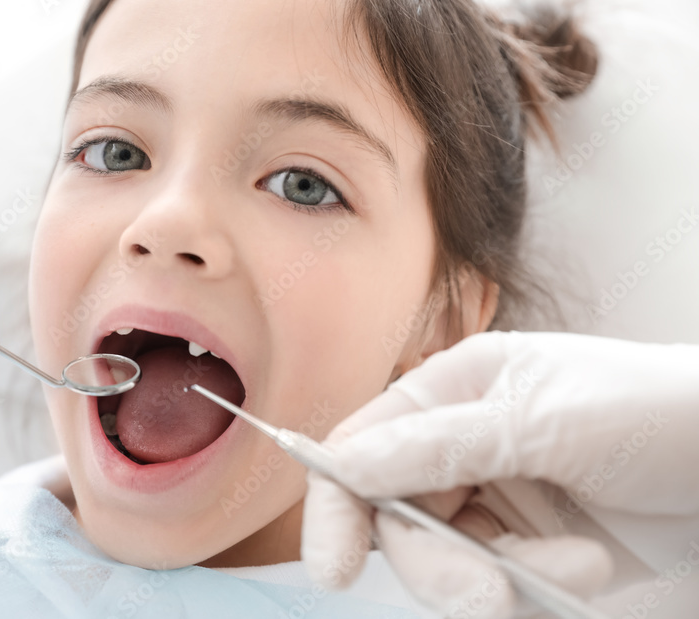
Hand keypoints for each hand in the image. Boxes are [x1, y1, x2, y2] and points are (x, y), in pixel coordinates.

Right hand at [302, 331, 698, 616]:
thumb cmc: (653, 413)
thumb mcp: (540, 421)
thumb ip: (436, 447)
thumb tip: (342, 465)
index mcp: (454, 390)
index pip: (364, 444)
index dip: (337, 502)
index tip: (332, 566)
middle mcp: (461, 443)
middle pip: (398, 518)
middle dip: (438, 563)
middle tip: (486, 596)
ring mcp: (495, 498)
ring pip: (446, 560)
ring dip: (501, 579)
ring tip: (577, 571)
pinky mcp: (530, 548)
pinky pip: (497, 585)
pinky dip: (536, 588)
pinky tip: (586, 570)